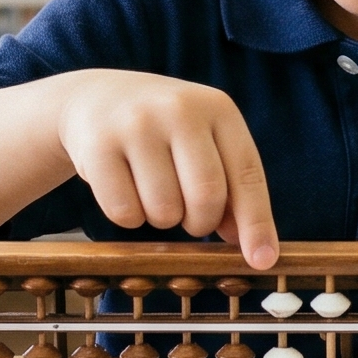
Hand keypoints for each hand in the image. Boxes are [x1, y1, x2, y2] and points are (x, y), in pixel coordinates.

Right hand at [54, 70, 277, 267]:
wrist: (94, 97)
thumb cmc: (162, 130)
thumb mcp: (202, 142)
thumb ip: (230, 187)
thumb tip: (251, 247)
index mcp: (218, 108)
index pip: (247, 174)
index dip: (257, 222)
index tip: (262, 261)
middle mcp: (179, 109)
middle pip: (206, 196)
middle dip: (200, 223)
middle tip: (189, 219)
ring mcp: (136, 125)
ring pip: (164, 210)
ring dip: (162, 220)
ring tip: (152, 194)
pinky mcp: (97, 146)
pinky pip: (124, 212)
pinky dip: (128, 217)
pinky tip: (124, 189)